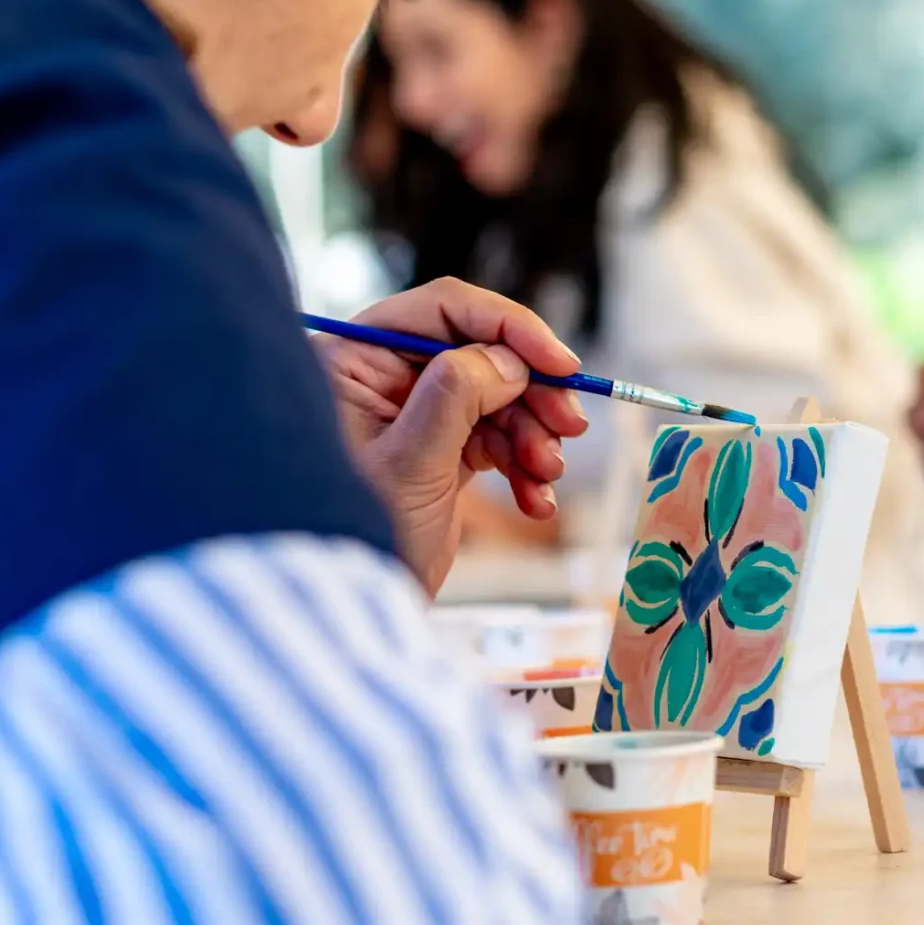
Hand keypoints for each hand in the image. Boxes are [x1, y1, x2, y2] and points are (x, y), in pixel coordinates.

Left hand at [318, 279, 587, 593]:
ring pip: (495, 396)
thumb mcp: (409, 463)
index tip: (560, 364)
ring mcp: (412, 413)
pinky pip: (494, 438)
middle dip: (529, 391)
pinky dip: (521, 465)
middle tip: (569, 426)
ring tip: (547, 476)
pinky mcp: (438, 450)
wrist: (354, 615)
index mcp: (354, 360)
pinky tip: (534, 500)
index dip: (509, 328)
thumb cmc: (353, 538)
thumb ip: (455, 396)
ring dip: (532, 434)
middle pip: (478, 351)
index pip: (442, 310)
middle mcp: (381, 376)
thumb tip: (507, 359)